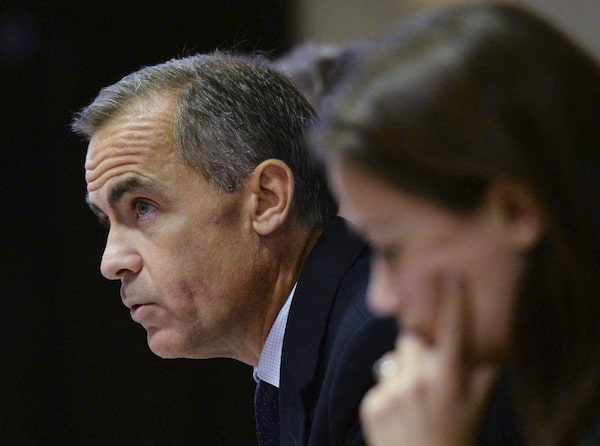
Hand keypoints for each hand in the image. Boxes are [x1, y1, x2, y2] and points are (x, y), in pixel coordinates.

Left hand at [360, 274, 497, 445]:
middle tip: (429, 363)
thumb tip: (492, 341)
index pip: (450, 331)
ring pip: (395, 357)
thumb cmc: (456, 440)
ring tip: (417, 395)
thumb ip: (483, 373)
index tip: (451, 276)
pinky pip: (381, 380)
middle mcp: (418, 382)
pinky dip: (390, 388)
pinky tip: (401, 410)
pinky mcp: (371, 403)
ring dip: (405, 366)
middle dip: (419, 341)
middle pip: (412, 336)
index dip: (451, 301)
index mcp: (448, 381)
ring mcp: (391, 392)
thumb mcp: (477, 408)